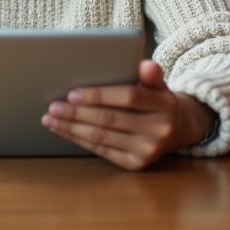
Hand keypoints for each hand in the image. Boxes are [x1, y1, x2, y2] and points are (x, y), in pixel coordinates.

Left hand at [41, 60, 215, 170]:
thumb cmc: (158, 99)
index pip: (128, 97)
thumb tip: (145, 65)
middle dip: (77, 113)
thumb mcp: (158, 83)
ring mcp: (148, 150)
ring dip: (72, 128)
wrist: (178, 128)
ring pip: (102, 137)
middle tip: (53, 106)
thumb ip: (150, 73)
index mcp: (165, 104)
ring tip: (51, 119)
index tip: (72, 93)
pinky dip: (80, 140)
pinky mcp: (137, 164)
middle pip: (110, 119)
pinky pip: (103, 151)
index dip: (99, 95)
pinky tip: (64, 131)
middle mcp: (159, 130)